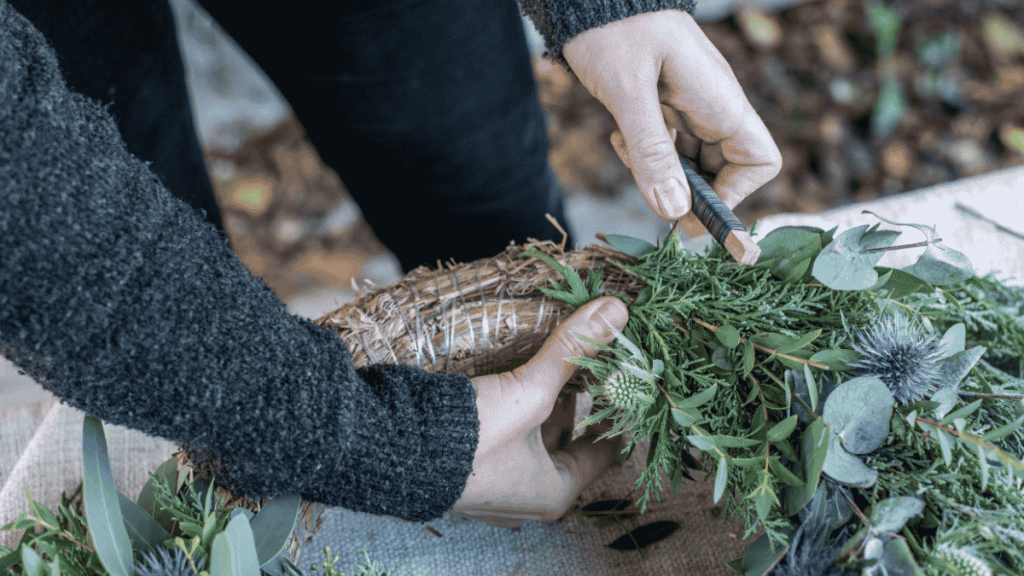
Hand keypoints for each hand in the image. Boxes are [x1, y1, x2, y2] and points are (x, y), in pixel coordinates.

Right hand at [451, 296, 628, 527]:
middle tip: (589, 358)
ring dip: (542, 399)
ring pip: (533, 434)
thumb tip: (616, 311)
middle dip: (575, 398)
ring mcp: (494, 482)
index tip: (626, 381)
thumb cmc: (471, 437)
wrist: (390, 451)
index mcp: (554, 493)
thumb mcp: (530, 390)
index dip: (617, 414)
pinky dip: (513, 406)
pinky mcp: (466, 465)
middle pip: (566, 440)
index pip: (603, 453)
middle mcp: (526, 495)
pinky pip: (504, 434)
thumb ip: (572, 349)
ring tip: (552, 357)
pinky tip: (513, 374)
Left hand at [563, 9, 781, 236]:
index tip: (693, 208)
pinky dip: (643, 156)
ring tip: (626, 149)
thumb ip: (652, 151)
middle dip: (686, 191)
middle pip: (722, 172)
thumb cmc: (615, 28)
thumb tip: (675, 212)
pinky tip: (619, 137)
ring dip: (658, 173)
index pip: (758, 161)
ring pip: (688, 164)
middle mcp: (711, 108)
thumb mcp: (628, 91)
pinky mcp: (663, 107)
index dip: (734, 194)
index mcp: (720, 101)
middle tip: (649, 190)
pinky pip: (666, 148)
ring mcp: (688, 108)